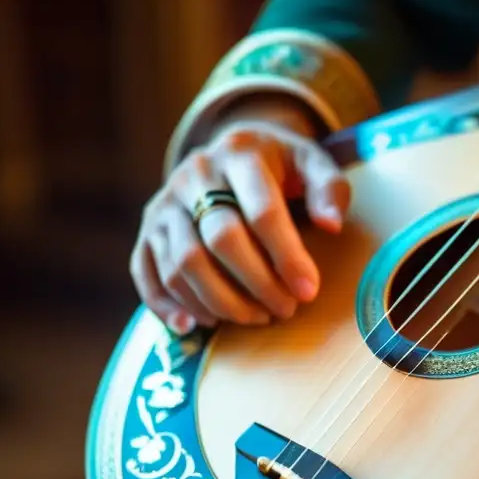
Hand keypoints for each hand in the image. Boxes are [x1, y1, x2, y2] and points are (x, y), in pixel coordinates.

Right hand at [131, 114, 349, 334]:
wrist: (232, 152)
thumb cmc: (282, 167)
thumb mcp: (312, 164)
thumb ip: (329, 189)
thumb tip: (332, 225)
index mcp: (240, 154)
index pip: (262, 211)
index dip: (287, 256)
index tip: (308, 291)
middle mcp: (195, 175)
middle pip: (221, 239)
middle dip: (257, 283)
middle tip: (286, 310)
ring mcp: (166, 202)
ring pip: (183, 263)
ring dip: (221, 301)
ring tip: (257, 318)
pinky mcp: (149, 228)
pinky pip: (146, 272)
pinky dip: (168, 305)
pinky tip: (197, 326)